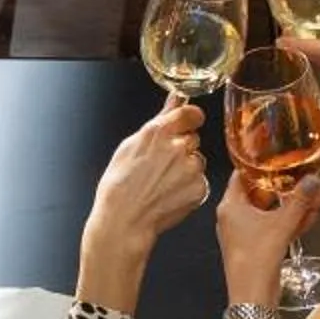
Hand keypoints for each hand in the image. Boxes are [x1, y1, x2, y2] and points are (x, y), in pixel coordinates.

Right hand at [87, 92, 213, 249]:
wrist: (124, 220)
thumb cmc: (119, 185)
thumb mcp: (131, 145)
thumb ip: (160, 119)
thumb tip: (175, 99)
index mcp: (160, 131)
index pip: (192, 113)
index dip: (189, 119)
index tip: (186, 125)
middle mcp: (179, 147)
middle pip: (193, 138)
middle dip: (183, 148)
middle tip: (163, 165)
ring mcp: (192, 168)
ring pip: (197, 161)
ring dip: (187, 168)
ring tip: (163, 182)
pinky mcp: (200, 188)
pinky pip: (200, 181)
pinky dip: (190, 187)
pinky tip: (170, 194)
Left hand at [216, 173, 319, 300]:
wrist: (253, 297)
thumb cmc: (259, 254)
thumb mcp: (281, 224)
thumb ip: (299, 200)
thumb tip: (315, 179)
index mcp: (230, 205)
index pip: (242, 175)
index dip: (260, 163)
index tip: (280, 153)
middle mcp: (234, 216)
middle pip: (261, 193)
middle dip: (286, 187)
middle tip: (307, 176)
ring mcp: (244, 233)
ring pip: (271, 212)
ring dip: (293, 206)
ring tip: (319, 196)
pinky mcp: (256, 247)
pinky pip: (274, 228)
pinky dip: (290, 222)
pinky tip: (313, 216)